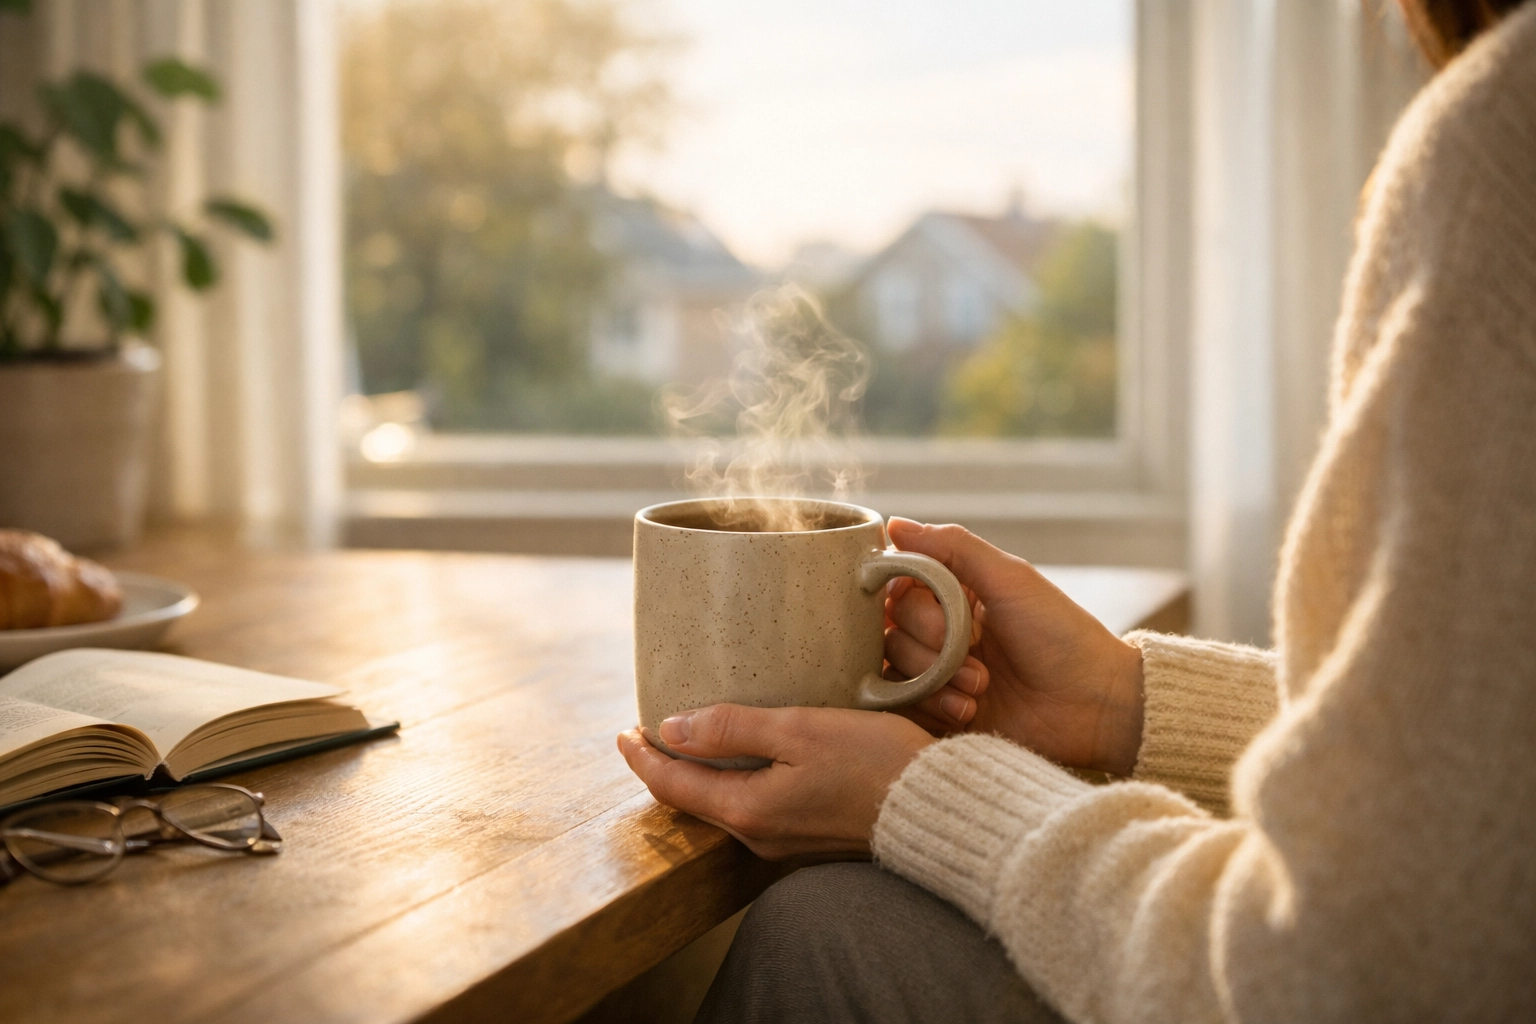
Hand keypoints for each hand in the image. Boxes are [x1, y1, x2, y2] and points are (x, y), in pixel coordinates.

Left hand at [616, 704, 933, 860]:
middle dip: (668, 766)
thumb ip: (732, 728)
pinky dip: (737, 781)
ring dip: (703, 774)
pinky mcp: (811, 836)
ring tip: (694, 738)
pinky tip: (748, 757)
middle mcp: (759, 835)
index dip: (641, 756)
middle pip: (694, 800)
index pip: (672, 785)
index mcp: (748, 809)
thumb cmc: (875, 761)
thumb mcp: (799, 730)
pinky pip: (757, 808)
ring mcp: (786, 841)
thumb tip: (670, 727)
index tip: (622, 730)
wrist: (938, 808)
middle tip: (651, 729)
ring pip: (725, 804)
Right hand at [884, 518, 1144, 774]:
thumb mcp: (1009, 578)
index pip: (897, 586)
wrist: (1093, 706)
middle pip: (890, 628)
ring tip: (981, 686)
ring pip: (892, 668)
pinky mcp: (937, 714)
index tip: (944, 612)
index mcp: (954, 593)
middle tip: (976, 651)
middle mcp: (939, 631)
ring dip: (934, 679)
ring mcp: (937, 674)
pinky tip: (970, 711)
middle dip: (931, 643)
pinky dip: (932, 708)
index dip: (913, 601)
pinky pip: (902, 708)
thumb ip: (951, 546)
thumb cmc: (1059, 634)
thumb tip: (894, 524)